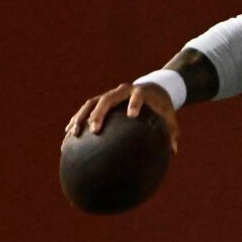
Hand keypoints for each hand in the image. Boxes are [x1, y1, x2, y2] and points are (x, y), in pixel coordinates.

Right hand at [64, 82, 178, 151]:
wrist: (152, 89)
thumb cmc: (162, 108)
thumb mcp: (169, 118)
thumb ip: (171, 132)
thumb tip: (173, 151)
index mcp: (140, 92)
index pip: (137, 96)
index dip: (135, 103)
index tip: (132, 115)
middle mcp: (122, 91)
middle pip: (107, 99)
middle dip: (99, 113)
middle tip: (94, 129)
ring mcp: (109, 94)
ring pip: (92, 102)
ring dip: (81, 117)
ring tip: (74, 133)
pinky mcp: (101, 100)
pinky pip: (86, 109)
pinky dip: (78, 119)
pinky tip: (68, 134)